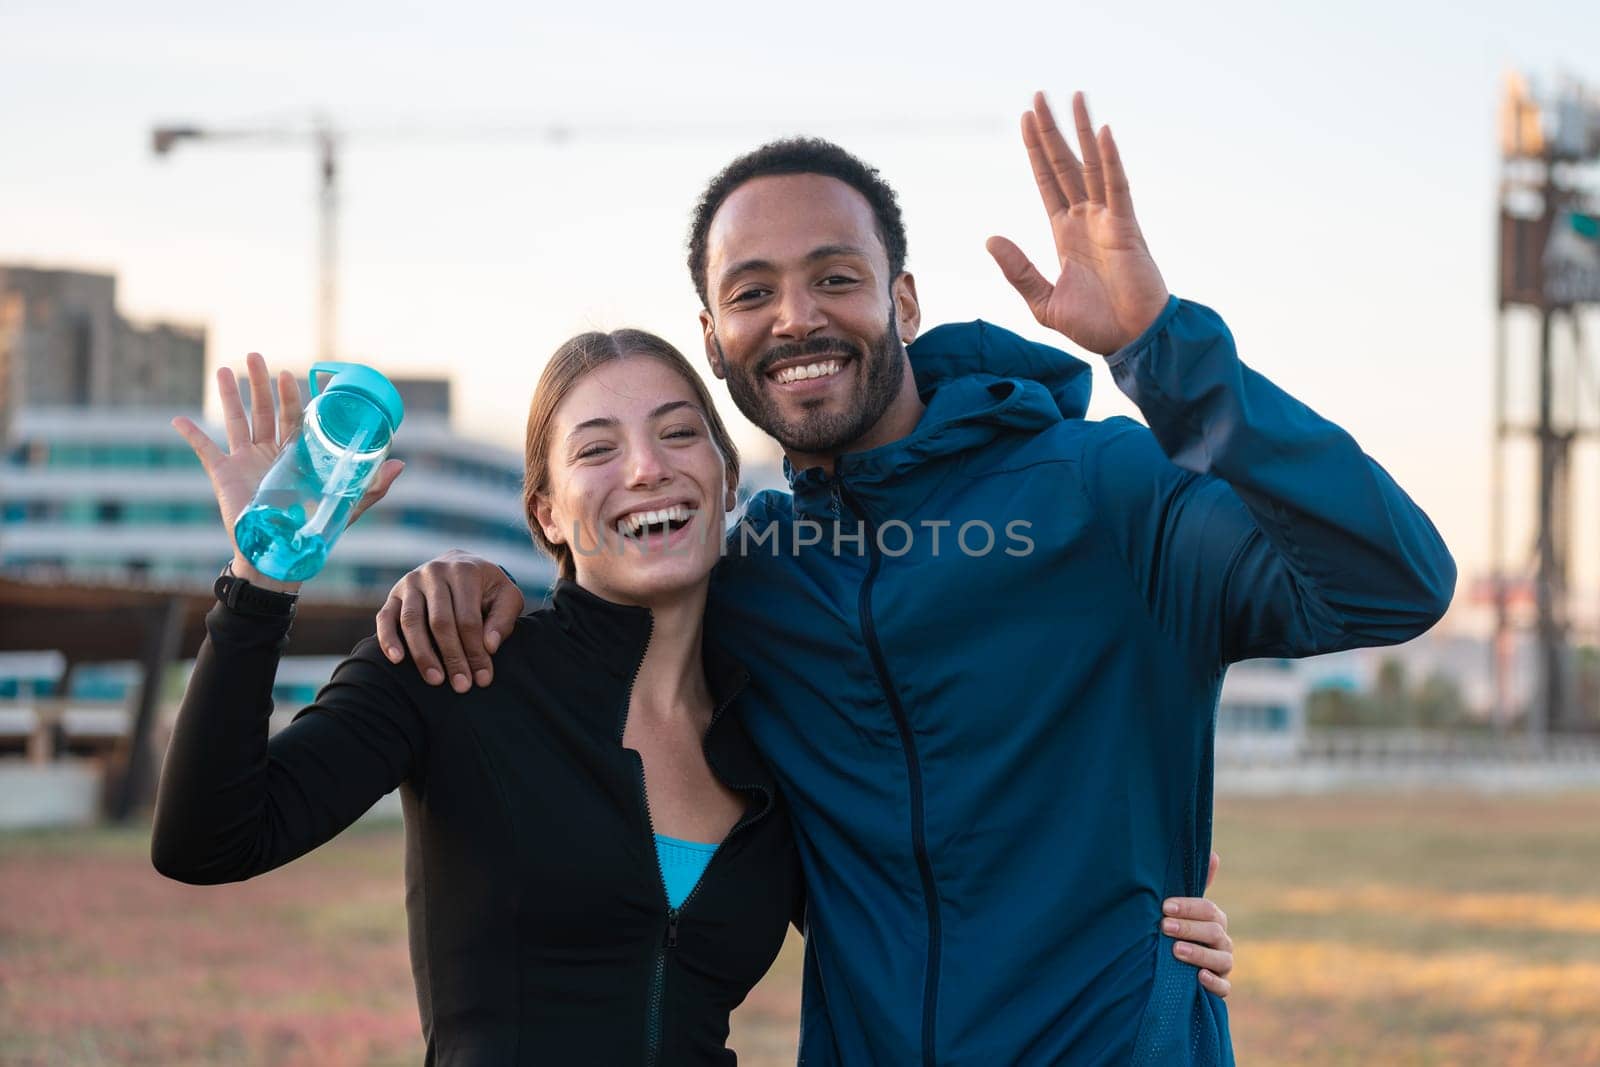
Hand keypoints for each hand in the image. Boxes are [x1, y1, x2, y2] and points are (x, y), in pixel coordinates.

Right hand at [172, 352, 403, 591]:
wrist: (279, 556)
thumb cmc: (312, 531)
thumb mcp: (347, 507)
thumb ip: (373, 486)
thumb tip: (401, 463)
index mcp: (297, 454)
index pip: (296, 417)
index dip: (294, 395)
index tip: (294, 373)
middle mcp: (270, 452)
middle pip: (264, 410)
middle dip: (260, 383)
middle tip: (257, 356)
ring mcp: (245, 461)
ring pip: (236, 420)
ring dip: (229, 395)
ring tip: (224, 368)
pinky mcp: (223, 475)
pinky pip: (205, 450)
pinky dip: (192, 435)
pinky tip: (179, 420)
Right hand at [375, 550, 525, 692]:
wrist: (462, 565)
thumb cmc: (488, 589)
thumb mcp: (507, 596)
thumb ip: (503, 619)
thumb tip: (490, 646)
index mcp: (465, 571)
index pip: (468, 619)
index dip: (475, 651)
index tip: (483, 678)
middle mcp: (435, 573)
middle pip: (440, 622)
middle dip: (452, 657)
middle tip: (461, 685)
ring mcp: (411, 582)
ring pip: (412, 621)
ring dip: (423, 654)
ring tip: (436, 680)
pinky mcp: (394, 594)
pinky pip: (385, 617)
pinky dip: (388, 639)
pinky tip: (397, 660)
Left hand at [987, 91, 1169, 356]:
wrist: (1131, 341)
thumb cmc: (1095, 325)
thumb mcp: (1043, 301)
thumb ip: (1018, 270)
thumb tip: (990, 238)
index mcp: (1066, 233)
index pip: (1047, 182)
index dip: (1036, 152)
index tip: (1026, 121)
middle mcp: (1087, 219)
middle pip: (1065, 164)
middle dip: (1051, 131)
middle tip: (1038, 96)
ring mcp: (1108, 220)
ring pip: (1092, 165)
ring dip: (1082, 131)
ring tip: (1073, 97)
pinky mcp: (1127, 229)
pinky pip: (1118, 187)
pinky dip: (1111, 160)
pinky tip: (1103, 132)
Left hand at [1161, 851, 1232, 997]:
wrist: (1173, 967)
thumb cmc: (1178, 930)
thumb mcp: (1183, 909)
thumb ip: (1194, 884)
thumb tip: (1214, 854)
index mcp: (1214, 920)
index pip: (1209, 910)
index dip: (1189, 907)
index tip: (1165, 907)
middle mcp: (1222, 941)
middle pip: (1214, 932)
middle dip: (1189, 928)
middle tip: (1165, 926)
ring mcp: (1223, 965)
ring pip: (1222, 959)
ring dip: (1199, 954)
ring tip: (1176, 950)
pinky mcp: (1220, 987)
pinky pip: (1224, 988)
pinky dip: (1214, 982)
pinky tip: (1198, 977)